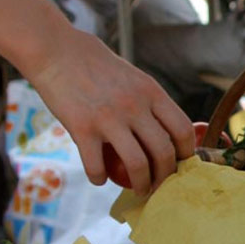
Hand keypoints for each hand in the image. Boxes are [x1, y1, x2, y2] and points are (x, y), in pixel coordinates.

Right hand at [25, 26, 195, 192]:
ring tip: (139, 191)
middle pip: (164, 152)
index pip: (182, 129)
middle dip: (165, 177)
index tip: (180, 164)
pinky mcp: (82, 128)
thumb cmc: (96, 66)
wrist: (58, 52)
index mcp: (151, 92)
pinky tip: (99, 178)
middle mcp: (135, 105)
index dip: (186, 153)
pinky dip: (100, 179)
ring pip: (137, 164)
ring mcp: (109, 117)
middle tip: (160, 186)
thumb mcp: (133, 78)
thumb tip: (164, 134)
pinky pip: (97, 166)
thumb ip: (148, 103)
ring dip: (141, 185)